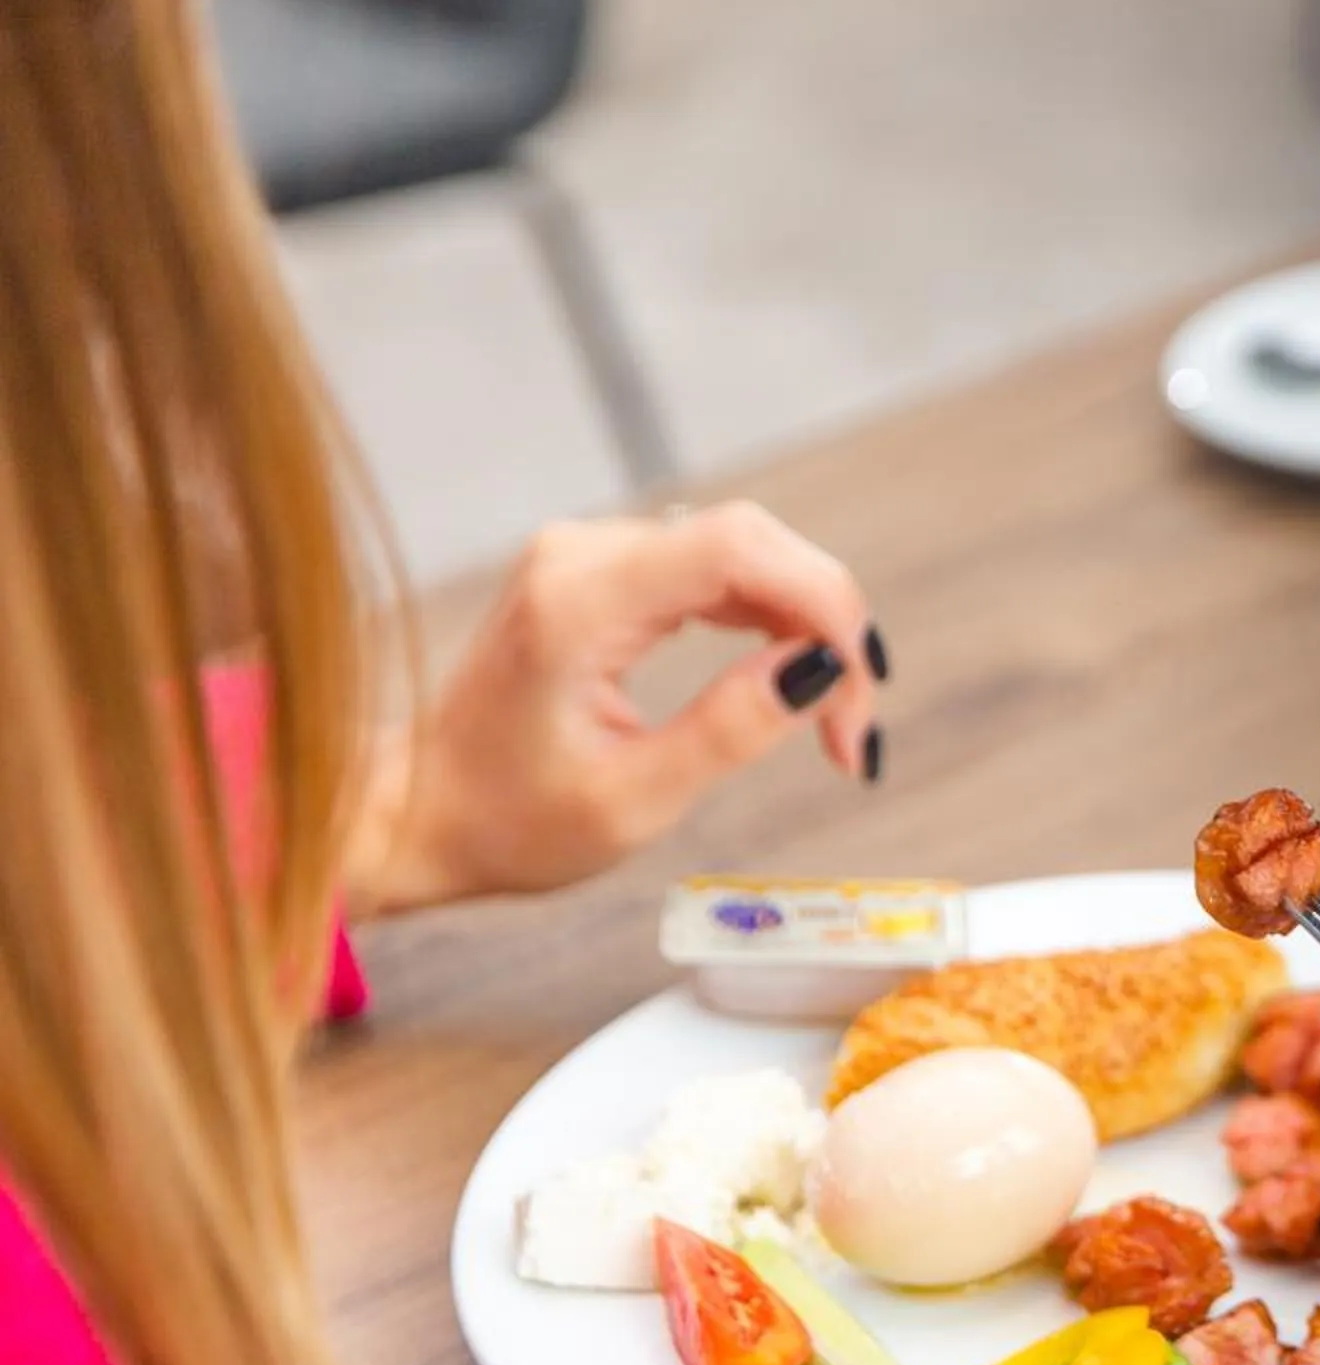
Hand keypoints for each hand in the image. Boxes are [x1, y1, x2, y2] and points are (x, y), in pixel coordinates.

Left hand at [348, 504, 884, 916]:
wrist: (415, 811)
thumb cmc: (509, 823)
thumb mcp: (633, 801)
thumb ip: (731, 728)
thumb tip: (823, 668)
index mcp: (579, 604)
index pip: (738, 548)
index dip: (823, 602)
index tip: (860, 690)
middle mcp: (582, 555)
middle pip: (753, 541)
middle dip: (827, 624)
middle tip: (852, 730)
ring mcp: (589, 554)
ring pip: (743, 552)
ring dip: (804, 625)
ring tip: (830, 718)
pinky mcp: (601, 570)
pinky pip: (713, 569)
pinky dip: (767, 619)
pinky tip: (788, 678)